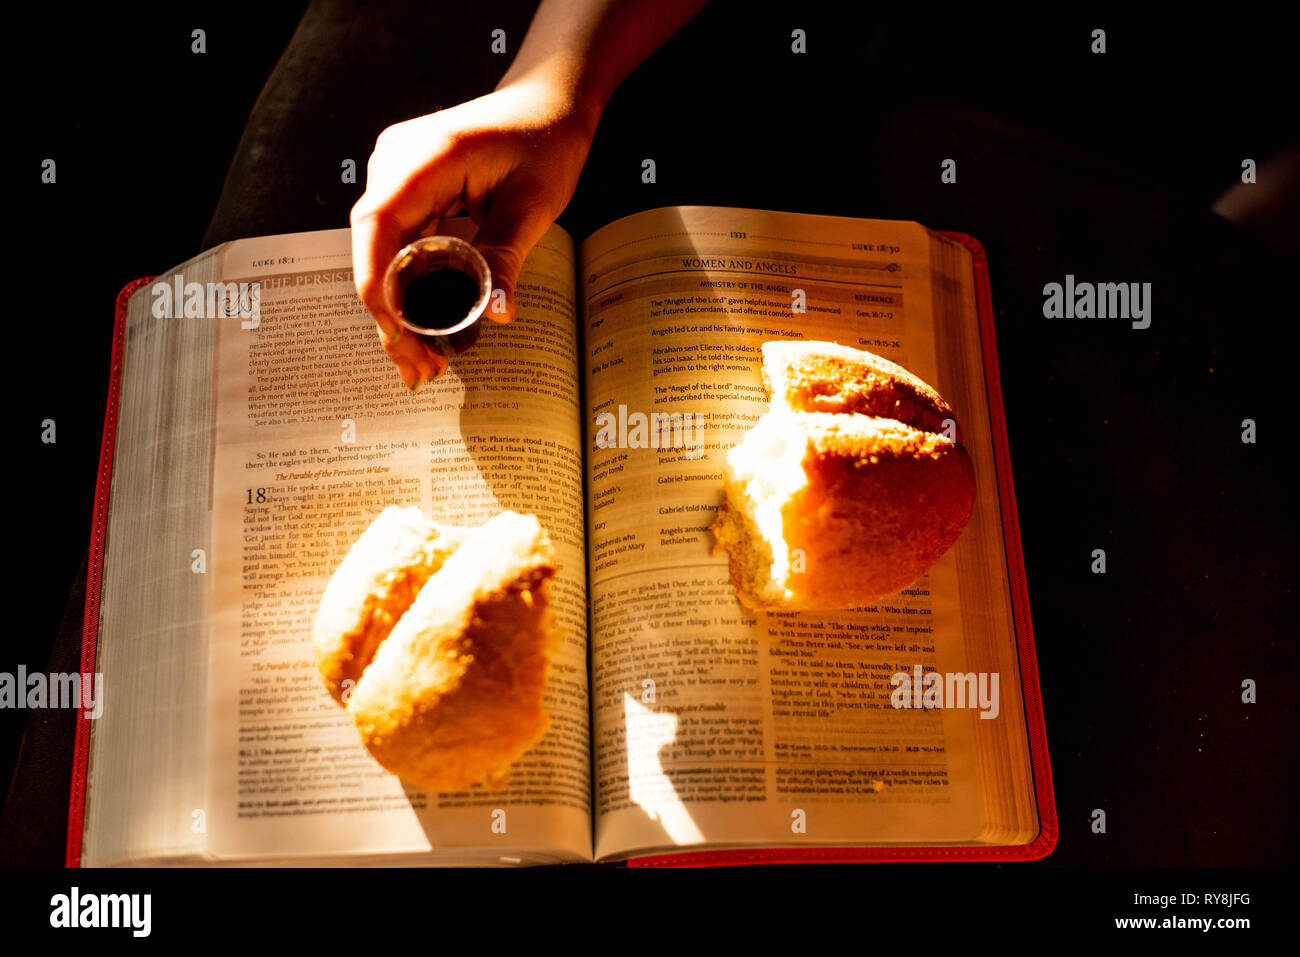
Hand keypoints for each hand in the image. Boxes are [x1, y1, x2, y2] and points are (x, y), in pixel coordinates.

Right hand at [351, 78, 596, 387]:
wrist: (548, 105)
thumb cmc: (544, 141)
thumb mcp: (534, 203)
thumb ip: (506, 255)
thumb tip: (494, 312)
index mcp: (423, 157)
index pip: (376, 224)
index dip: (377, 284)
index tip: (395, 333)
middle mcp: (396, 164)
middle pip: (373, 248)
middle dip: (391, 315)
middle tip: (418, 369)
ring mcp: (397, 176)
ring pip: (382, 254)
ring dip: (399, 310)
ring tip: (423, 364)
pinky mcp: (408, 192)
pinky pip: (398, 246)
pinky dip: (410, 289)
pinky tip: (425, 329)